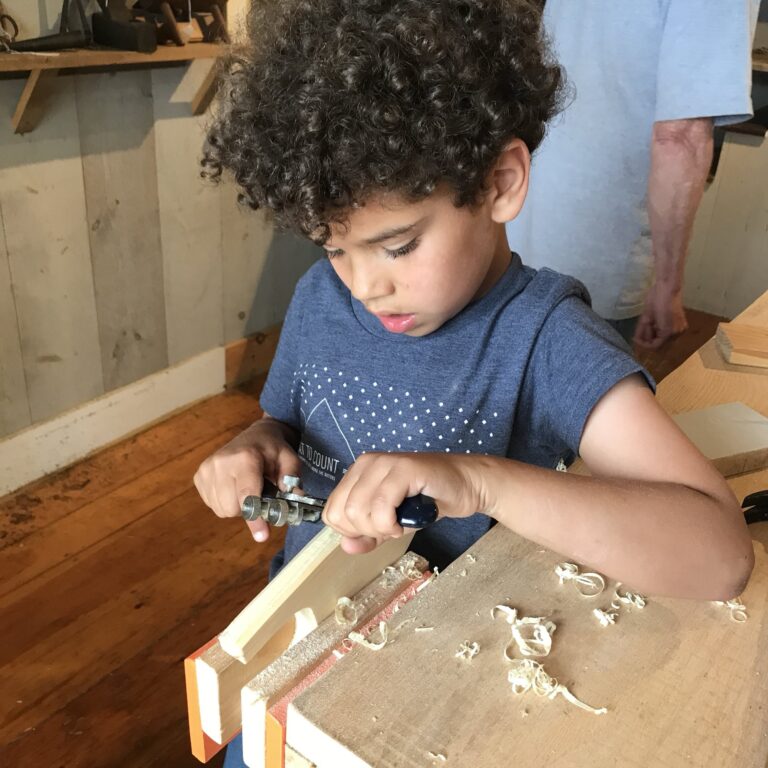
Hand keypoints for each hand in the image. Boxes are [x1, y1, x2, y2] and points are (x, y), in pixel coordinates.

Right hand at [193, 417, 300, 541]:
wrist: (255, 436)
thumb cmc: (273, 450)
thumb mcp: (290, 458)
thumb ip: (292, 478)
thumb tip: (296, 498)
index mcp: (244, 458)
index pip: (247, 495)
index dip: (255, 518)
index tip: (262, 535)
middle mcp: (221, 463)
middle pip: (232, 508)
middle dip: (248, 510)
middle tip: (260, 498)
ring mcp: (206, 469)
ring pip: (221, 509)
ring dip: (237, 507)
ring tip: (247, 490)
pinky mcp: (199, 476)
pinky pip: (212, 504)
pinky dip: (225, 503)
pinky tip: (234, 489)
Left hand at [322, 452, 486, 554]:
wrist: (466, 486)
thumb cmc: (427, 502)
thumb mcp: (390, 524)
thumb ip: (367, 535)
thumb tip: (346, 546)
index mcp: (358, 473)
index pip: (332, 511)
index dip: (352, 531)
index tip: (377, 530)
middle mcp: (367, 463)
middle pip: (344, 513)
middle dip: (367, 531)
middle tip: (391, 528)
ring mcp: (385, 463)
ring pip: (359, 510)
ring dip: (381, 528)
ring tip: (400, 523)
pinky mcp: (404, 468)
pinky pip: (382, 506)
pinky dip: (392, 524)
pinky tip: (406, 521)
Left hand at [633, 281, 687, 349]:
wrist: (668, 288)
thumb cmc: (655, 300)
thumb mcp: (646, 317)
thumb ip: (643, 331)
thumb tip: (637, 340)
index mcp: (667, 332)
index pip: (654, 346)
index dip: (643, 344)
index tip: (636, 339)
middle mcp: (677, 334)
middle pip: (660, 344)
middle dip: (650, 339)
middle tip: (642, 331)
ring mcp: (681, 329)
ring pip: (665, 339)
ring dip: (656, 335)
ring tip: (651, 324)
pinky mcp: (683, 324)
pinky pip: (670, 333)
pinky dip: (662, 331)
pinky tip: (658, 322)